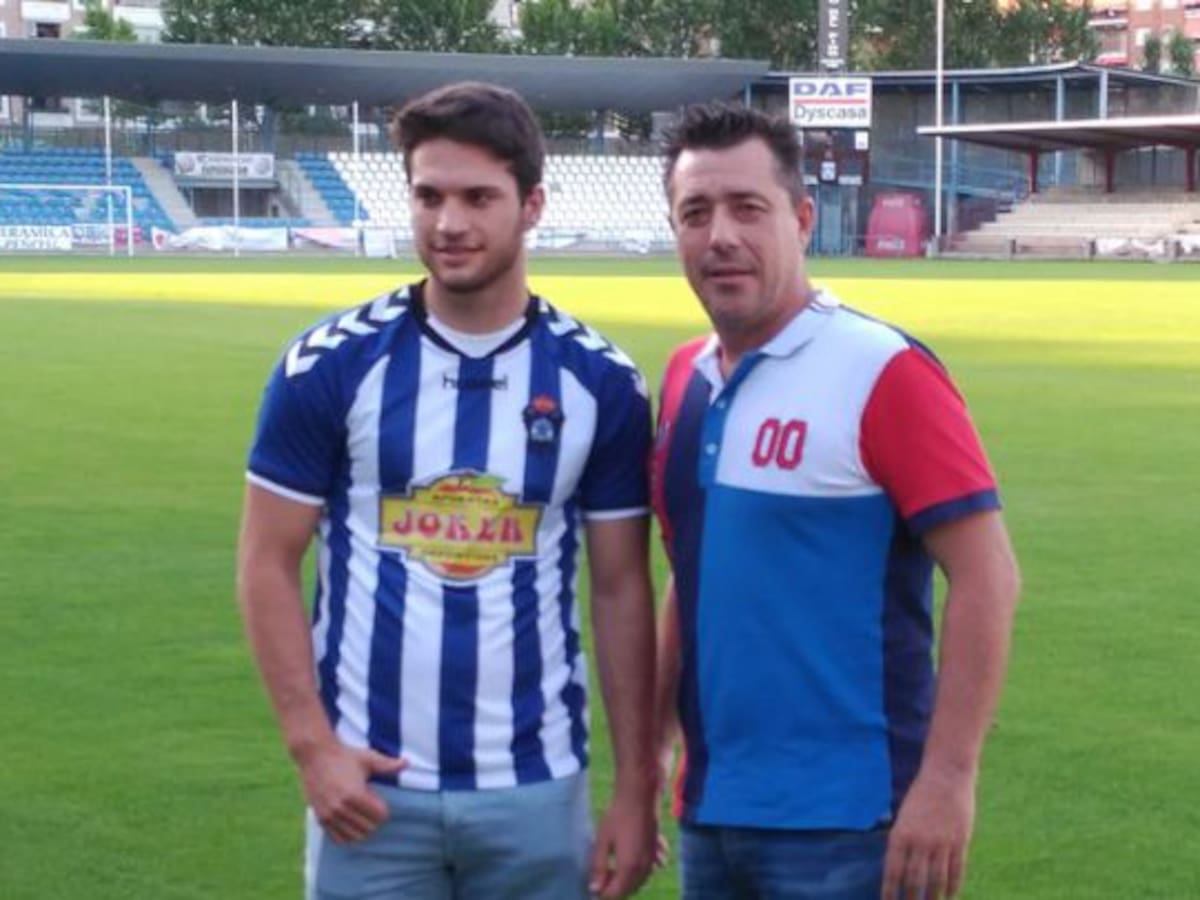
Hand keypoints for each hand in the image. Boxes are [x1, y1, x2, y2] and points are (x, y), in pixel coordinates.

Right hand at [297, 741, 405, 844]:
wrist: (315, 755)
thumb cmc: (344, 756)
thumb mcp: (368, 759)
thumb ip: (387, 765)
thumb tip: (407, 763)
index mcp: (355, 794)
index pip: (380, 816)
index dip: (383, 810)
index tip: (380, 802)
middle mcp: (341, 807)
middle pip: (369, 828)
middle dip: (374, 820)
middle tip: (372, 809)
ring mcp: (329, 814)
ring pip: (354, 836)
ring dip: (362, 829)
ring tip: (362, 817)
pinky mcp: (320, 818)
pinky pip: (338, 839)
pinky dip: (347, 835)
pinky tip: (350, 824)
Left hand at [589, 788, 656, 898]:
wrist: (639, 797)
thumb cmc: (617, 816)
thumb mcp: (602, 841)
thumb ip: (599, 867)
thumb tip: (594, 889)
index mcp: (628, 868)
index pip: (615, 893)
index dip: (603, 894)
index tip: (592, 887)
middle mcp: (643, 869)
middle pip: (629, 890)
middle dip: (614, 889)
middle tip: (601, 877)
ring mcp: (653, 861)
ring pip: (639, 882)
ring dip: (626, 881)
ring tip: (611, 869)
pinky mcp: (657, 852)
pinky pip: (649, 870)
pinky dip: (639, 872)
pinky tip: (630, 860)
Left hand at [882, 766, 975, 899]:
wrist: (946, 775)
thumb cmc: (921, 794)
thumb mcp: (903, 815)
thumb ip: (901, 840)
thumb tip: (897, 865)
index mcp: (900, 834)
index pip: (893, 870)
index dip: (890, 890)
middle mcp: (919, 841)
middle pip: (915, 880)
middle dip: (911, 899)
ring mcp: (941, 843)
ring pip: (936, 880)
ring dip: (933, 897)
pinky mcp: (960, 841)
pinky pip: (956, 870)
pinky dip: (953, 886)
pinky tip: (950, 895)